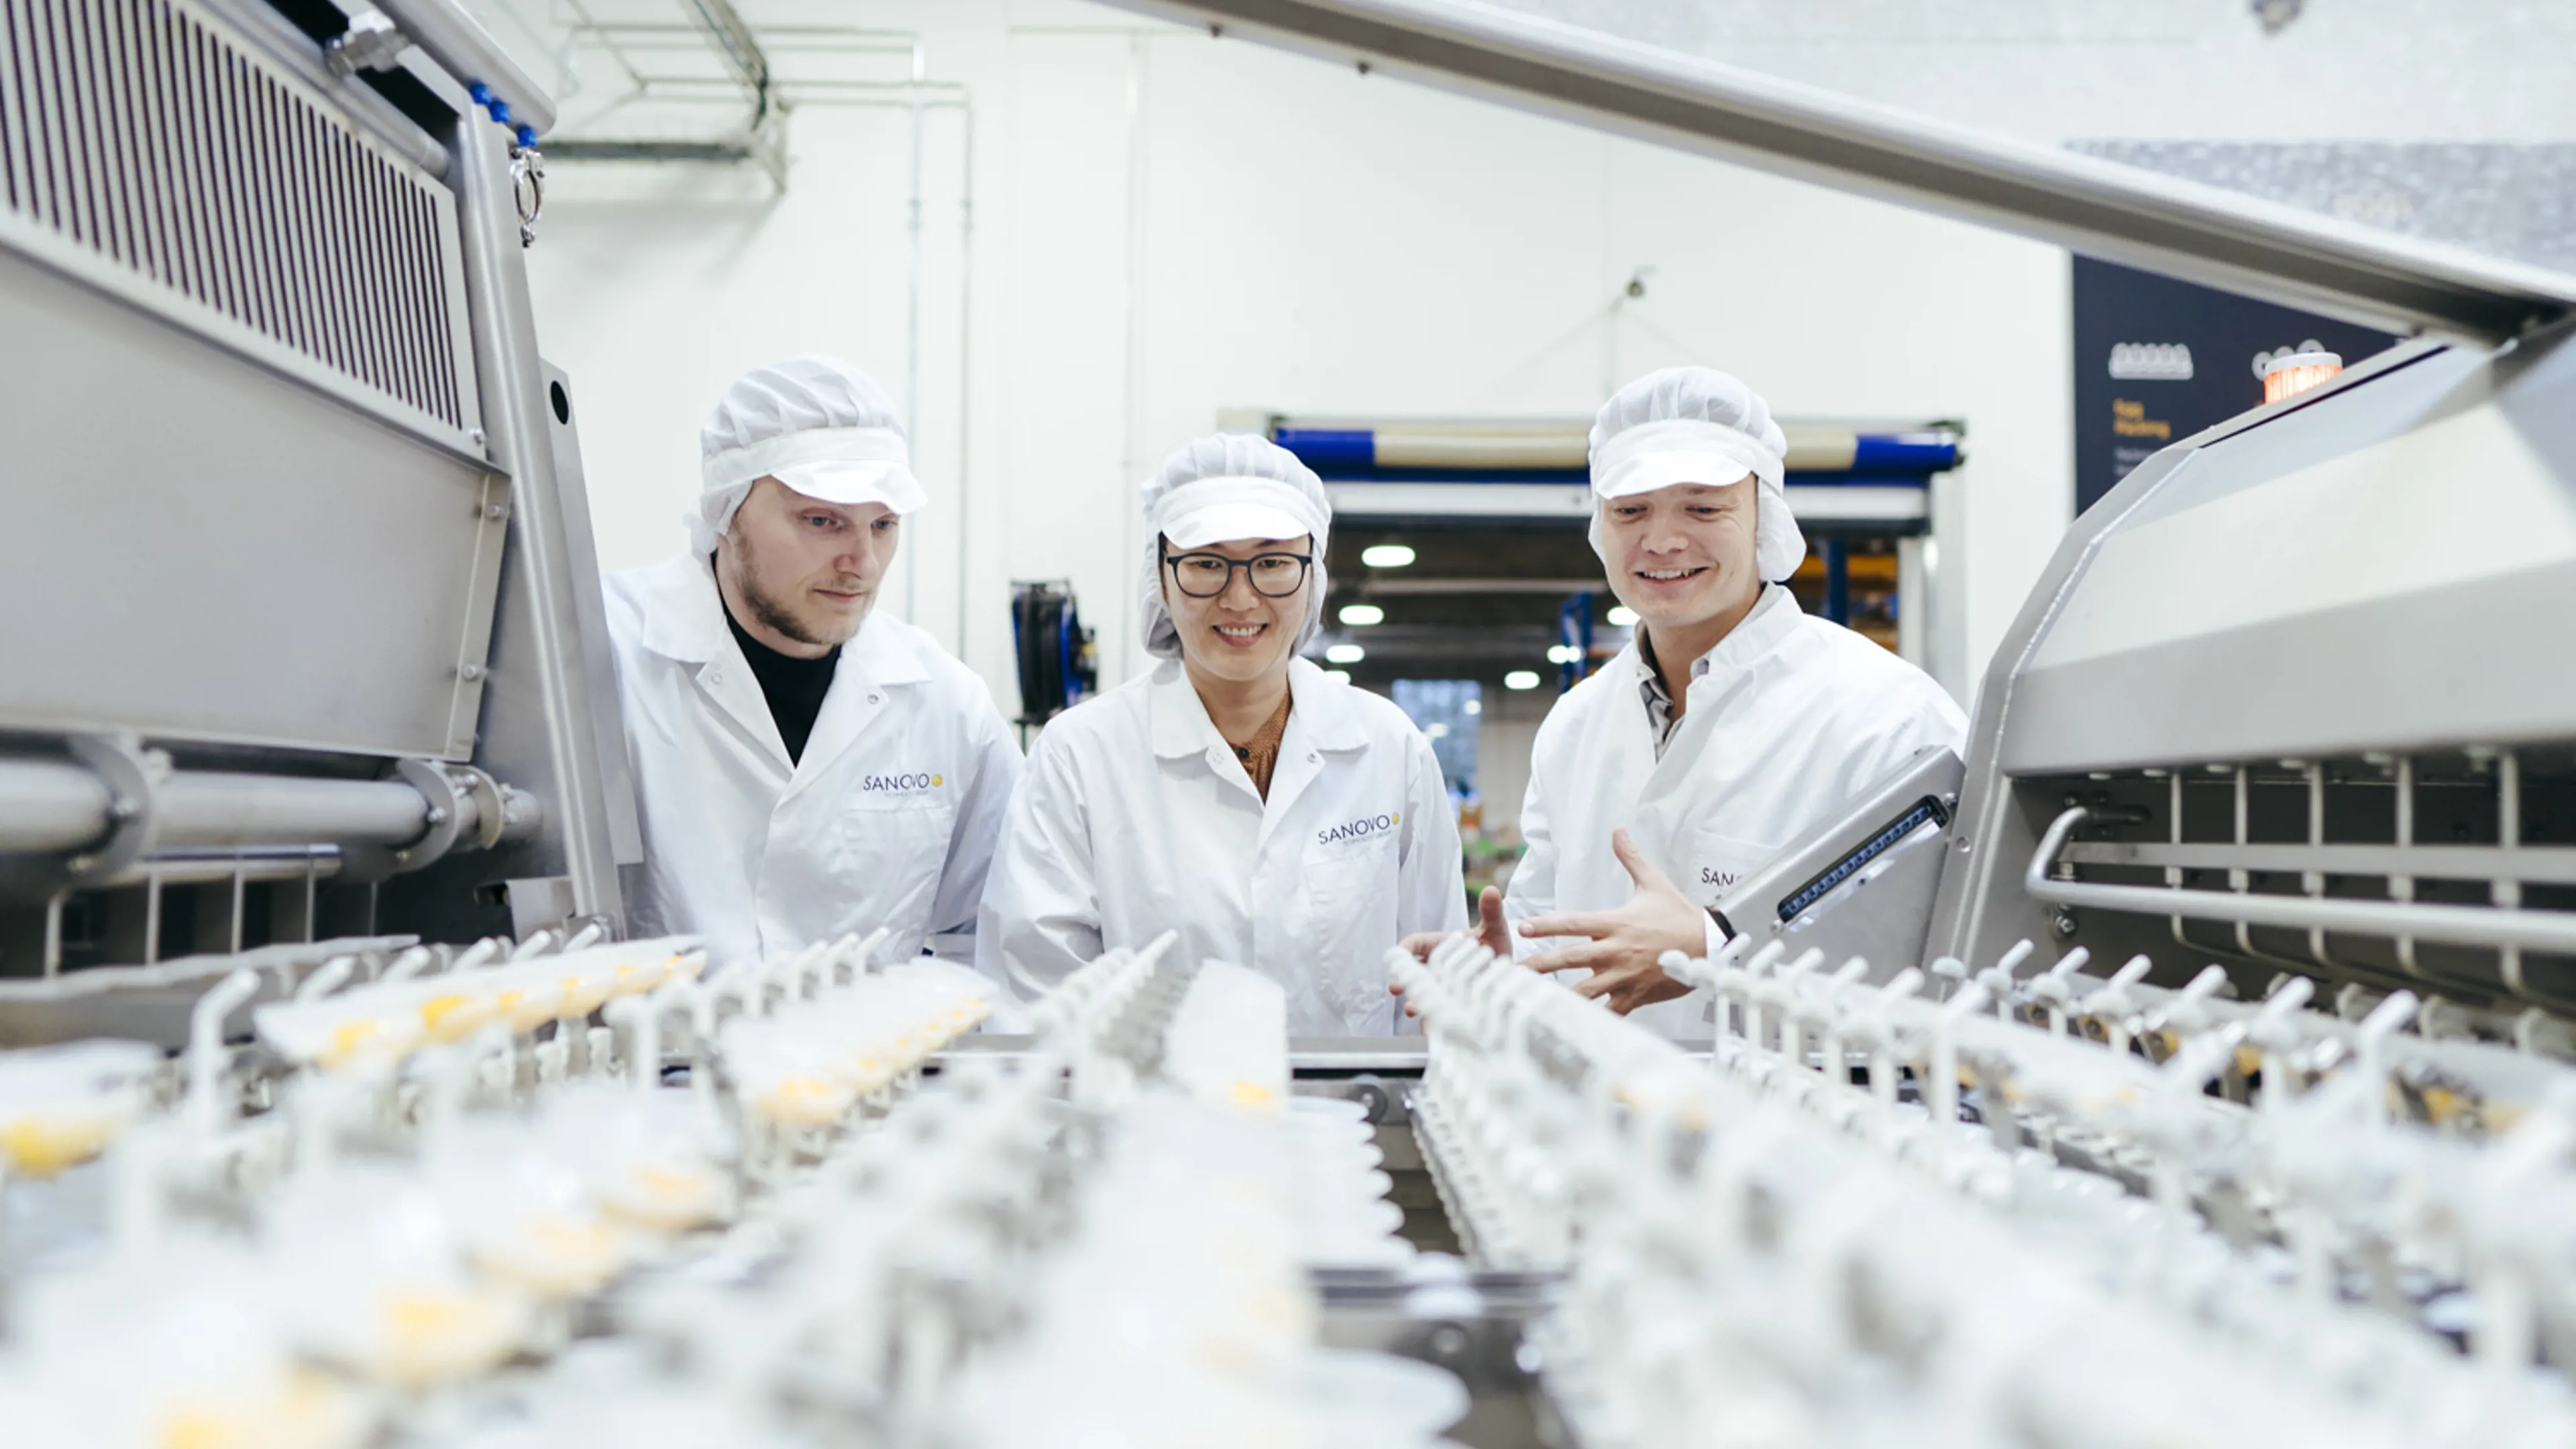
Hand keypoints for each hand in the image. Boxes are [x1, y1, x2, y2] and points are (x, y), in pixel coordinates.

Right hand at [1393, 887, 1508, 1016]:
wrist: (1508, 973)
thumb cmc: (1495, 947)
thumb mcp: (1495, 930)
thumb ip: (1491, 913)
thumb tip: (1492, 890)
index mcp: (1439, 945)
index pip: (1415, 943)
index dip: (1405, 948)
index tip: (1399, 953)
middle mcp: (1436, 968)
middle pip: (1413, 972)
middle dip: (1403, 980)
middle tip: (1395, 986)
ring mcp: (1442, 988)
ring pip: (1423, 995)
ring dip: (1416, 1003)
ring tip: (1412, 1009)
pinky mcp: (1450, 1006)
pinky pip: (1438, 1014)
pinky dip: (1434, 1022)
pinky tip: (1433, 1029)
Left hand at [1518, 828, 1704, 1014]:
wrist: (1709, 946)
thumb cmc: (1679, 916)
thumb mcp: (1653, 883)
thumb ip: (1631, 857)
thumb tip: (1618, 830)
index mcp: (1615, 923)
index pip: (1573, 923)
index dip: (1546, 925)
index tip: (1523, 927)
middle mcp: (1615, 951)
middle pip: (1569, 958)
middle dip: (1539, 965)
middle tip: (1512, 972)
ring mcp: (1624, 976)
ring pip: (1584, 990)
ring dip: (1558, 996)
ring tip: (1532, 1001)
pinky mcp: (1635, 996)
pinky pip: (1609, 1011)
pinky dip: (1592, 1018)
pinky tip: (1572, 1024)